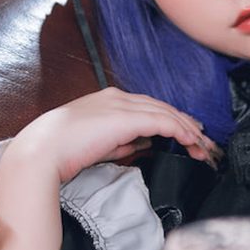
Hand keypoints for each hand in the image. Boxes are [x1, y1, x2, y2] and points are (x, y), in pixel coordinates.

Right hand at [3, 89, 221, 183]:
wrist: (44, 151)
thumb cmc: (65, 151)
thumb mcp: (102, 144)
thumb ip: (126, 141)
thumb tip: (147, 143)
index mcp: (111, 101)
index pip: (151, 107)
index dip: (174, 122)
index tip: (190, 137)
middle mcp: (119, 97)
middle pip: (163, 107)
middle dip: (187, 125)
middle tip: (205, 143)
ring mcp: (121, 104)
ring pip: (166, 112)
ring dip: (189, 130)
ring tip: (204, 146)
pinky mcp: (125, 117)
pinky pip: (162, 120)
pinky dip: (180, 130)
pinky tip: (191, 141)